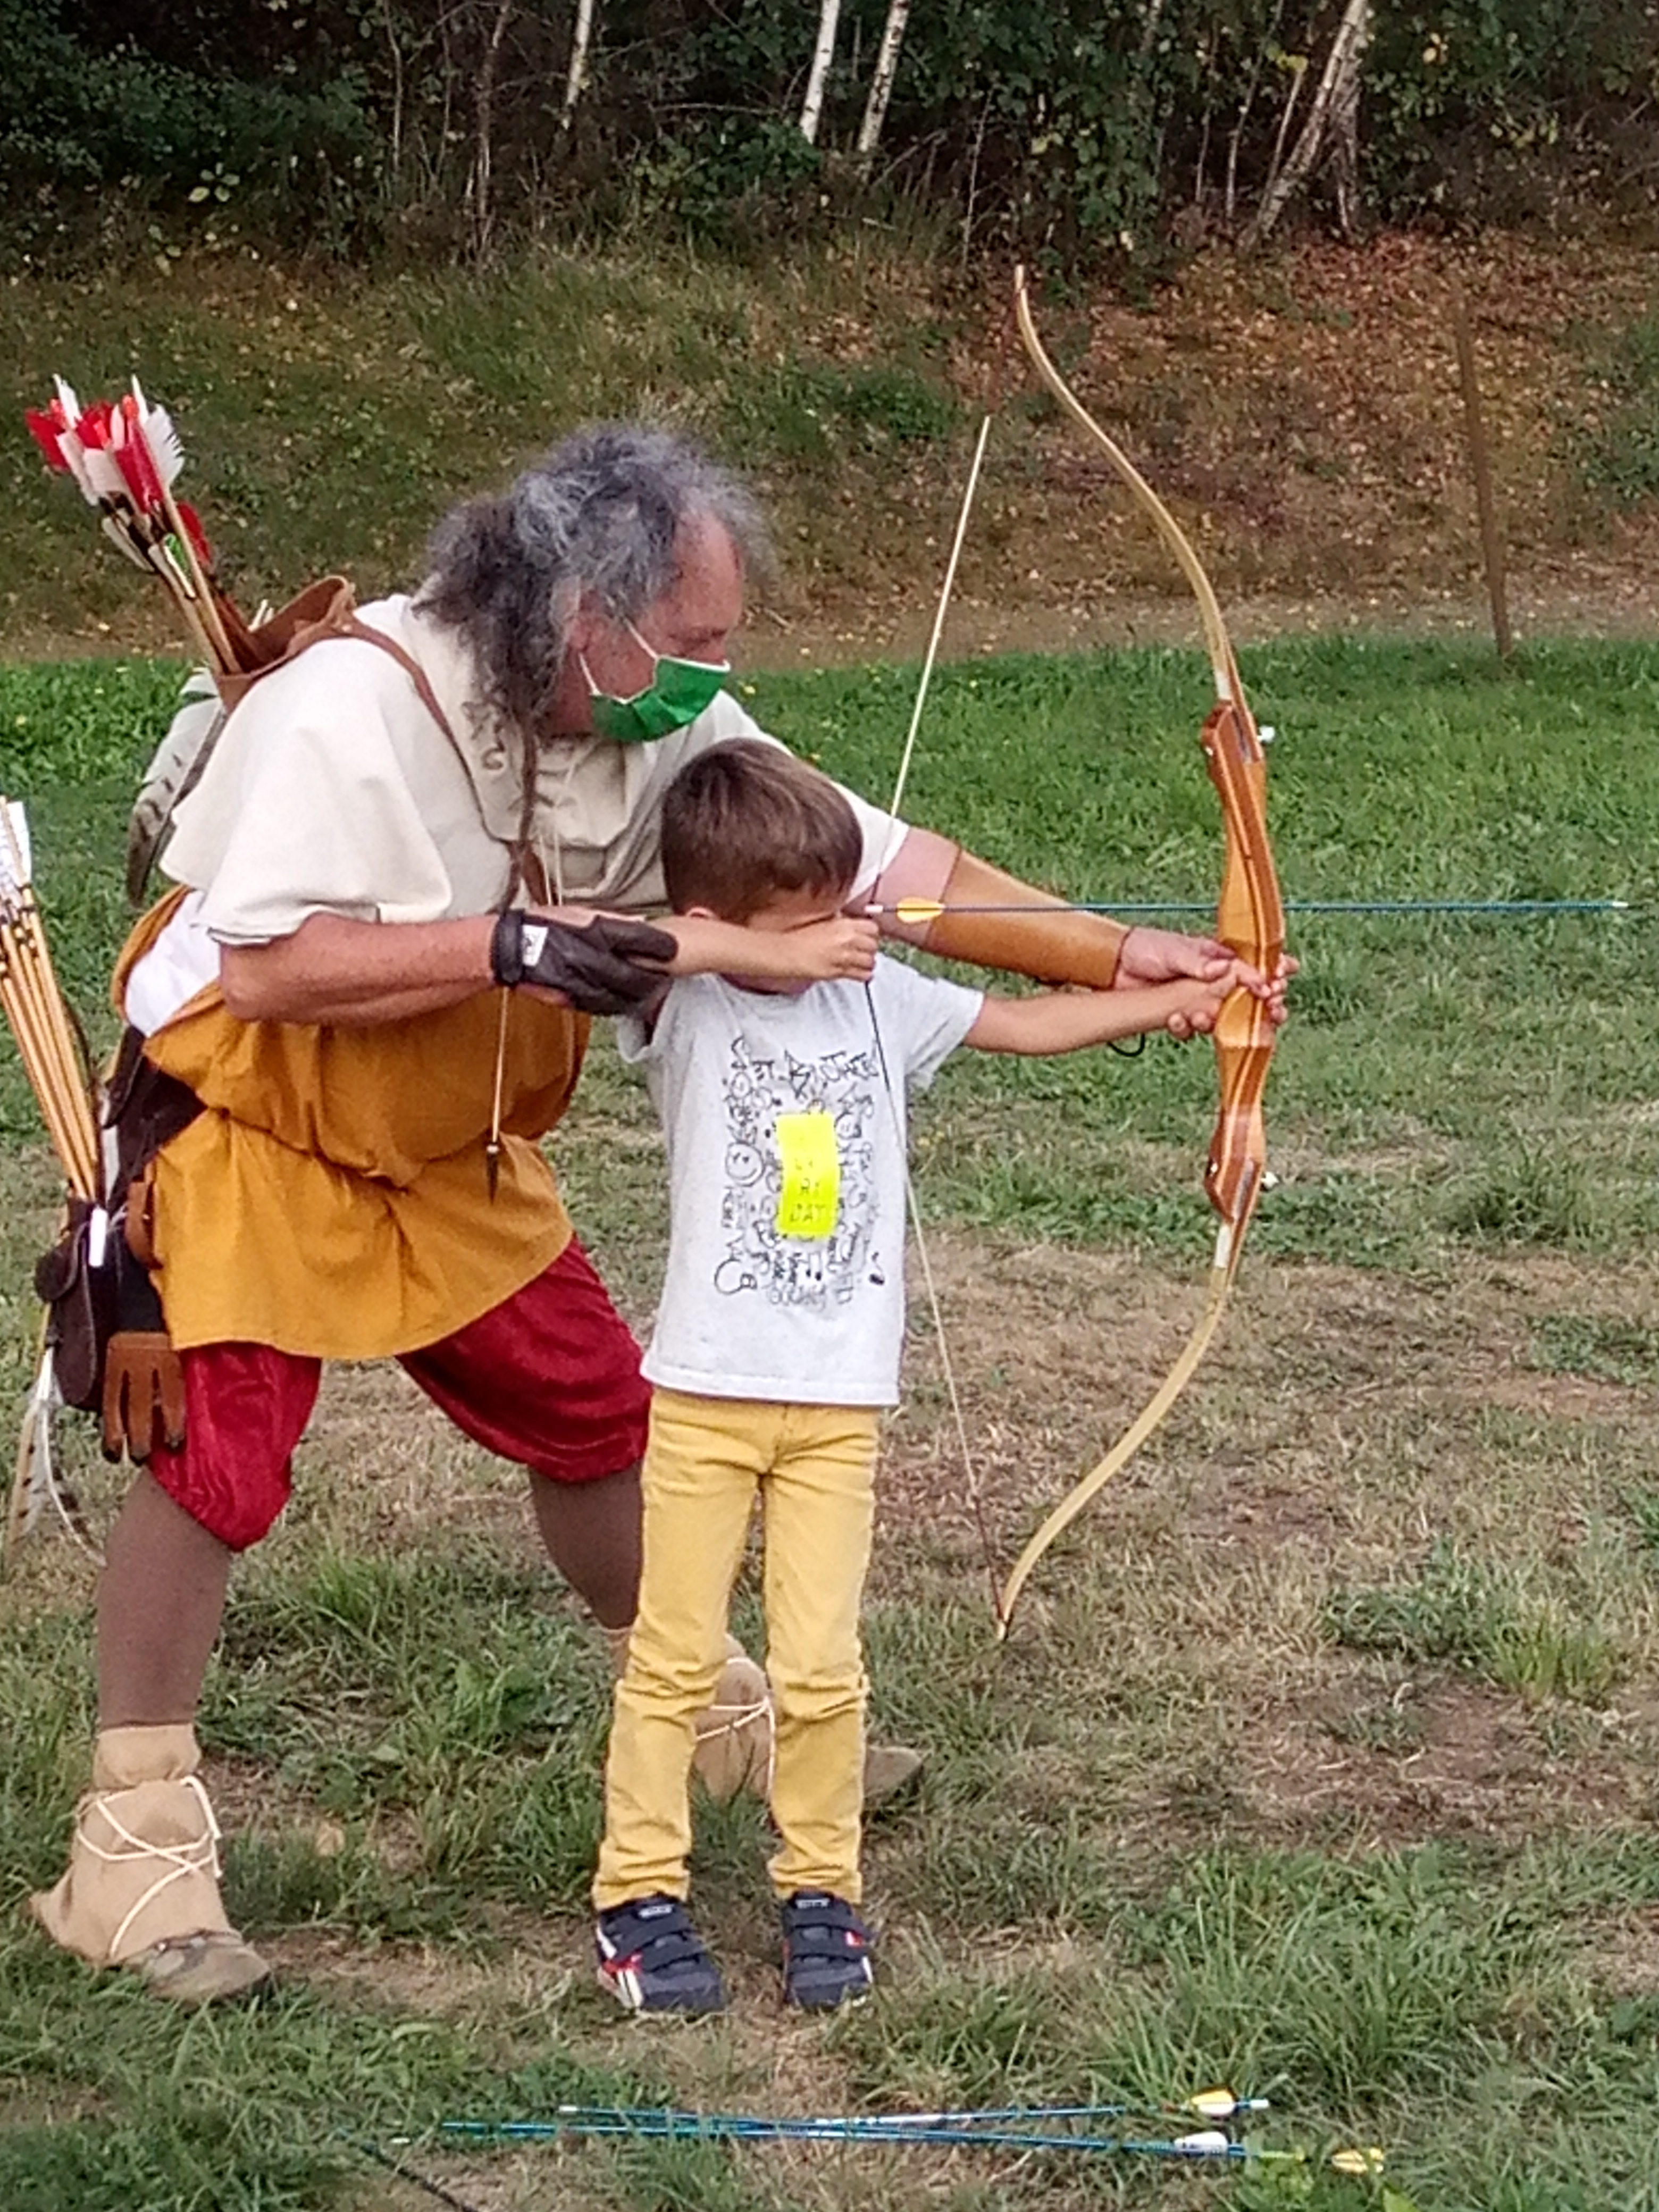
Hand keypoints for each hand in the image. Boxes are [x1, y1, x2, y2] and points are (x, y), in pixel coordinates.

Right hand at [492, 909, 677, 1014]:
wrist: (510, 948)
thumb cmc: (543, 925)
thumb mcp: (580, 912)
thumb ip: (612, 920)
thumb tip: (640, 925)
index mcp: (595, 932)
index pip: (641, 941)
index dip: (662, 948)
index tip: (674, 950)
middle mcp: (592, 958)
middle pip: (637, 977)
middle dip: (656, 980)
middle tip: (665, 978)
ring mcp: (582, 982)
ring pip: (622, 998)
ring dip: (639, 998)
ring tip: (650, 993)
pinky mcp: (573, 999)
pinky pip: (602, 1007)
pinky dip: (617, 1004)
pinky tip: (624, 1001)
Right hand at [784, 915, 879, 981]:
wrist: (787, 951)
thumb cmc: (801, 936)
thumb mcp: (824, 920)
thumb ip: (842, 922)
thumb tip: (852, 923)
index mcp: (844, 924)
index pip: (873, 928)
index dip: (871, 933)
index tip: (867, 936)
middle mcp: (847, 940)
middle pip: (874, 945)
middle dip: (870, 948)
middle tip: (864, 950)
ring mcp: (844, 957)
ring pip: (871, 961)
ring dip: (868, 962)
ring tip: (861, 962)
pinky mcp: (839, 972)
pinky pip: (863, 975)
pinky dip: (864, 975)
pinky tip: (859, 972)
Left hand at [1118, 928, 1297, 1039]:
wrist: (1112, 965)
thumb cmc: (1146, 947)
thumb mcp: (1175, 950)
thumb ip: (1201, 963)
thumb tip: (1226, 970)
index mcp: (1219, 958)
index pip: (1255, 967)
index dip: (1272, 976)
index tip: (1278, 986)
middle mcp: (1214, 981)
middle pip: (1249, 999)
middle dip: (1262, 1008)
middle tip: (1270, 1013)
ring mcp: (1198, 1000)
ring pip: (1223, 1018)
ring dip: (1219, 1022)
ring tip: (1204, 1017)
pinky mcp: (1181, 1016)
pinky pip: (1192, 1029)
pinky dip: (1186, 1029)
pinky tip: (1176, 1019)